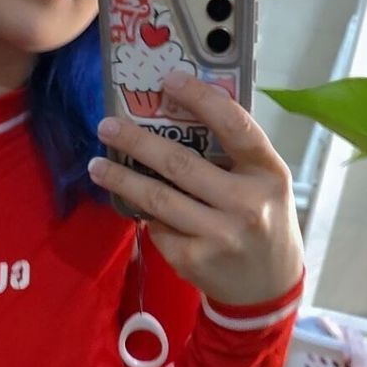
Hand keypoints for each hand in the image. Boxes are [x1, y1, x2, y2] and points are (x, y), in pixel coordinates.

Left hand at [89, 72, 304, 307]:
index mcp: (268, 173)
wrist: (269, 287)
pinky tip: (136, 205)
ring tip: (98, 165)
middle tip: (107, 126)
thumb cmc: (263, 221)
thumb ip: (234, 154)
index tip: (169, 80)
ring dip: (121, 179)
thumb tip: (177, 115)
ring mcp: (219, 235)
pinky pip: (158, 227)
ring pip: (157, 198)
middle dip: (137, 142)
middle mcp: (246, 203)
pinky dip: (145, 214)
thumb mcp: (264, 183)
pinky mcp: (194, 259)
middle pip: (180, 164)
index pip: (235, 126)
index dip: (201, 99)